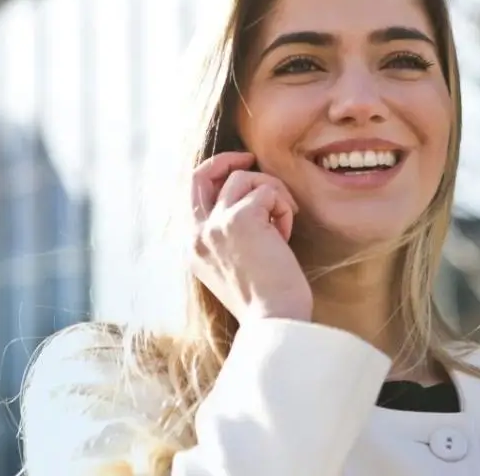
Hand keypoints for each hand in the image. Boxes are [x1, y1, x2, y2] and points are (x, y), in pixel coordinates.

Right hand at [190, 152, 311, 322]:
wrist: (274, 321)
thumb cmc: (266, 301)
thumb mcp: (235, 267)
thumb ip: (230, 237)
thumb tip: (251, 203)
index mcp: (193, 248)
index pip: (193, 195)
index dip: (216, 176)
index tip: (239, 170)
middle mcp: (197, 234)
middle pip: (202, 174)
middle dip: (227, 160)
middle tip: (251, 158)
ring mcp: (215, 225)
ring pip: (243, 179)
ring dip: (272, 193)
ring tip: (283, 222)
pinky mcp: (241, 218)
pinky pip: (267, 191)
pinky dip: (283, 207)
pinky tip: (286, 235)